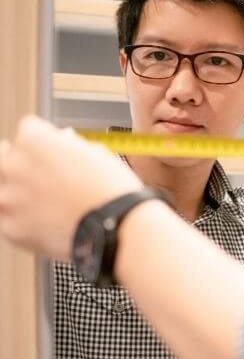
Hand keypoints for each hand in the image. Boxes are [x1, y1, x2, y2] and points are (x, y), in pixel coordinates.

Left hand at [0, 116, 142, 260]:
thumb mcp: (96, 153)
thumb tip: (63, 147)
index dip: (47, 143)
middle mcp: (13, 165)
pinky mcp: (10, 227)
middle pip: (6, 158)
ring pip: (3, 191)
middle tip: (47, 180)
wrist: (116, 227)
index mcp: (33, 140)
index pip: (28, 131)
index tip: (55, 153)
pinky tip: (47, 222)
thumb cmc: (111, 191)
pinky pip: (10, 220)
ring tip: (47, 204)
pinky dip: (25, 222)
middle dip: (25, 165)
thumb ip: (69, 146)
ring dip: (19, 194)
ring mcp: (8, 198)